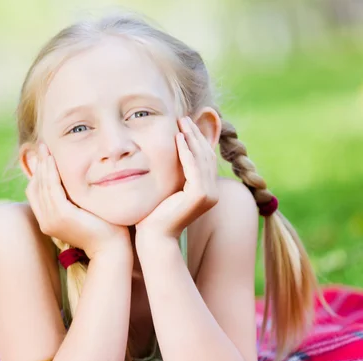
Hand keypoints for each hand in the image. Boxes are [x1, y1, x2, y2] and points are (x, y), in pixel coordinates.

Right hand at [25, 144, 129, 258]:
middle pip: (34, 187)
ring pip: (42, 186)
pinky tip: (53, 160)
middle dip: (38, 165)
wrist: (111, 247)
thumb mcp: (81, 210)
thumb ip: (71, 198)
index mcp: (48, 221)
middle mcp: (46, 221)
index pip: (34, 193)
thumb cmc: (101, 228)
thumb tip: (68, 181)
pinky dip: (50, 172)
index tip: (44, 156)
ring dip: (43, 166)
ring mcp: (52, 219)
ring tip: (47, 149)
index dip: (37, 173)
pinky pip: (52, 188)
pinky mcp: (62, 215)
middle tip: (42, 146)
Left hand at [136, 117, 218, 239]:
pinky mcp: (200, 196)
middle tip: (184, 118)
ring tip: (181, 122)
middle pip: (206, 156)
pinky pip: (194, 168)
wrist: (153, 236)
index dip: (197, 140)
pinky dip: (187, 152)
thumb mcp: (167, 188)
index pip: (205, 159)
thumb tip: (170, 154)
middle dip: (195, 134)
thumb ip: (174, 174)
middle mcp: (212, 193)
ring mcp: (209, 195)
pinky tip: (178, 138)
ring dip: (191, 138)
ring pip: (202, 159)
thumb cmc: (154, 215)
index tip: (185, 123)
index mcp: (207, 191)